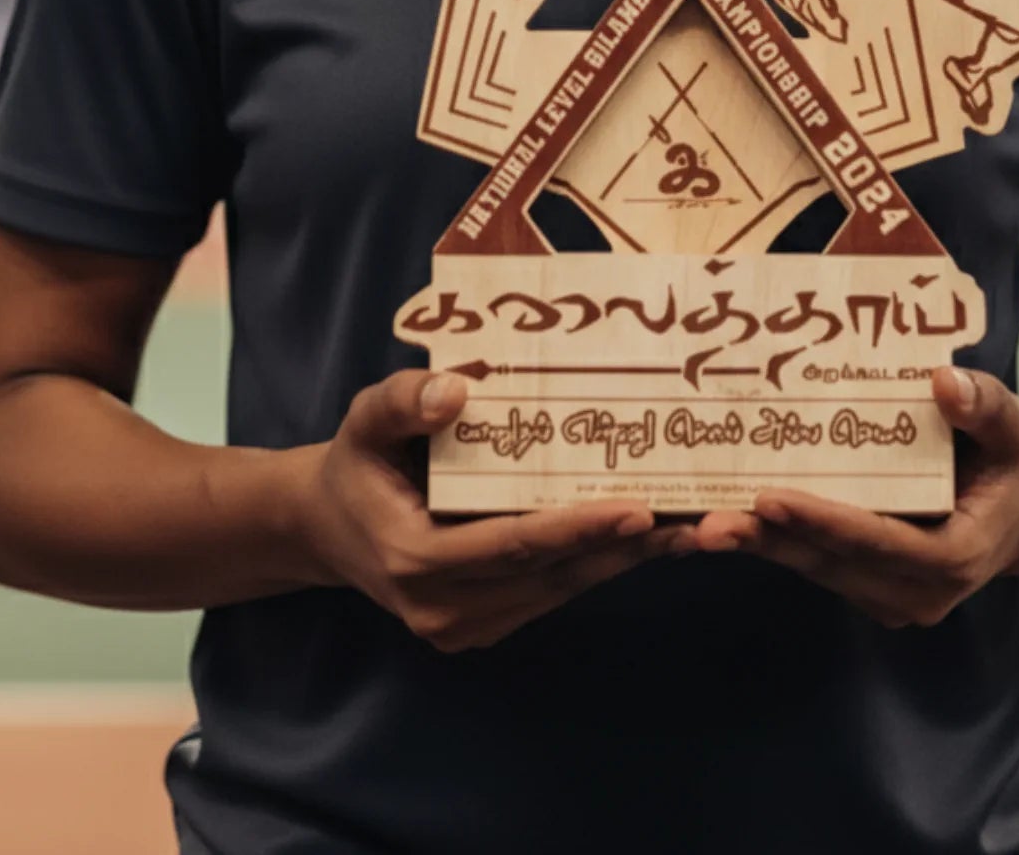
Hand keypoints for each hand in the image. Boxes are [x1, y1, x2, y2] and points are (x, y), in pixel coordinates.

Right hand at [293, 370, 690, 650]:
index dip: (580, 526)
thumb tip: (455, 391)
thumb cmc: (357, 463)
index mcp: (415, 559)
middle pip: (551, 574)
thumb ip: (403, 401)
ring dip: (622, 559)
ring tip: (686, 525)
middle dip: (624, 545)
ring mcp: (463, 628)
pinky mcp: (481, 628)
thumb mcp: (365, 419)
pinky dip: (596, 565)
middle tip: (693, 517)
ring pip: (559, 590)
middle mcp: (443, 610)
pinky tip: (642, 536)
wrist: (326, 528)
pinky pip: (548, 595)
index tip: (638, 506)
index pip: (515, 544)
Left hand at [690, 368, 1018, 626]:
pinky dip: (769, 541)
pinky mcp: (865, 588)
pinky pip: (811, 562)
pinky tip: (717, 517)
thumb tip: (944, 382)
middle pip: (831, 562)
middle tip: (703, 520)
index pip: (881, 543)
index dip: (823, 522)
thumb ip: (983, 403)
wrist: (1014, 511)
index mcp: (955, 556)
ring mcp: (889, 597)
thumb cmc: (1006, 460)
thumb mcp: (1010, 426)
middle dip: (767, 539)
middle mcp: (919, 591)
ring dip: (756, 544)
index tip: (770, 497)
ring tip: (694, 522)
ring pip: (812, 567)